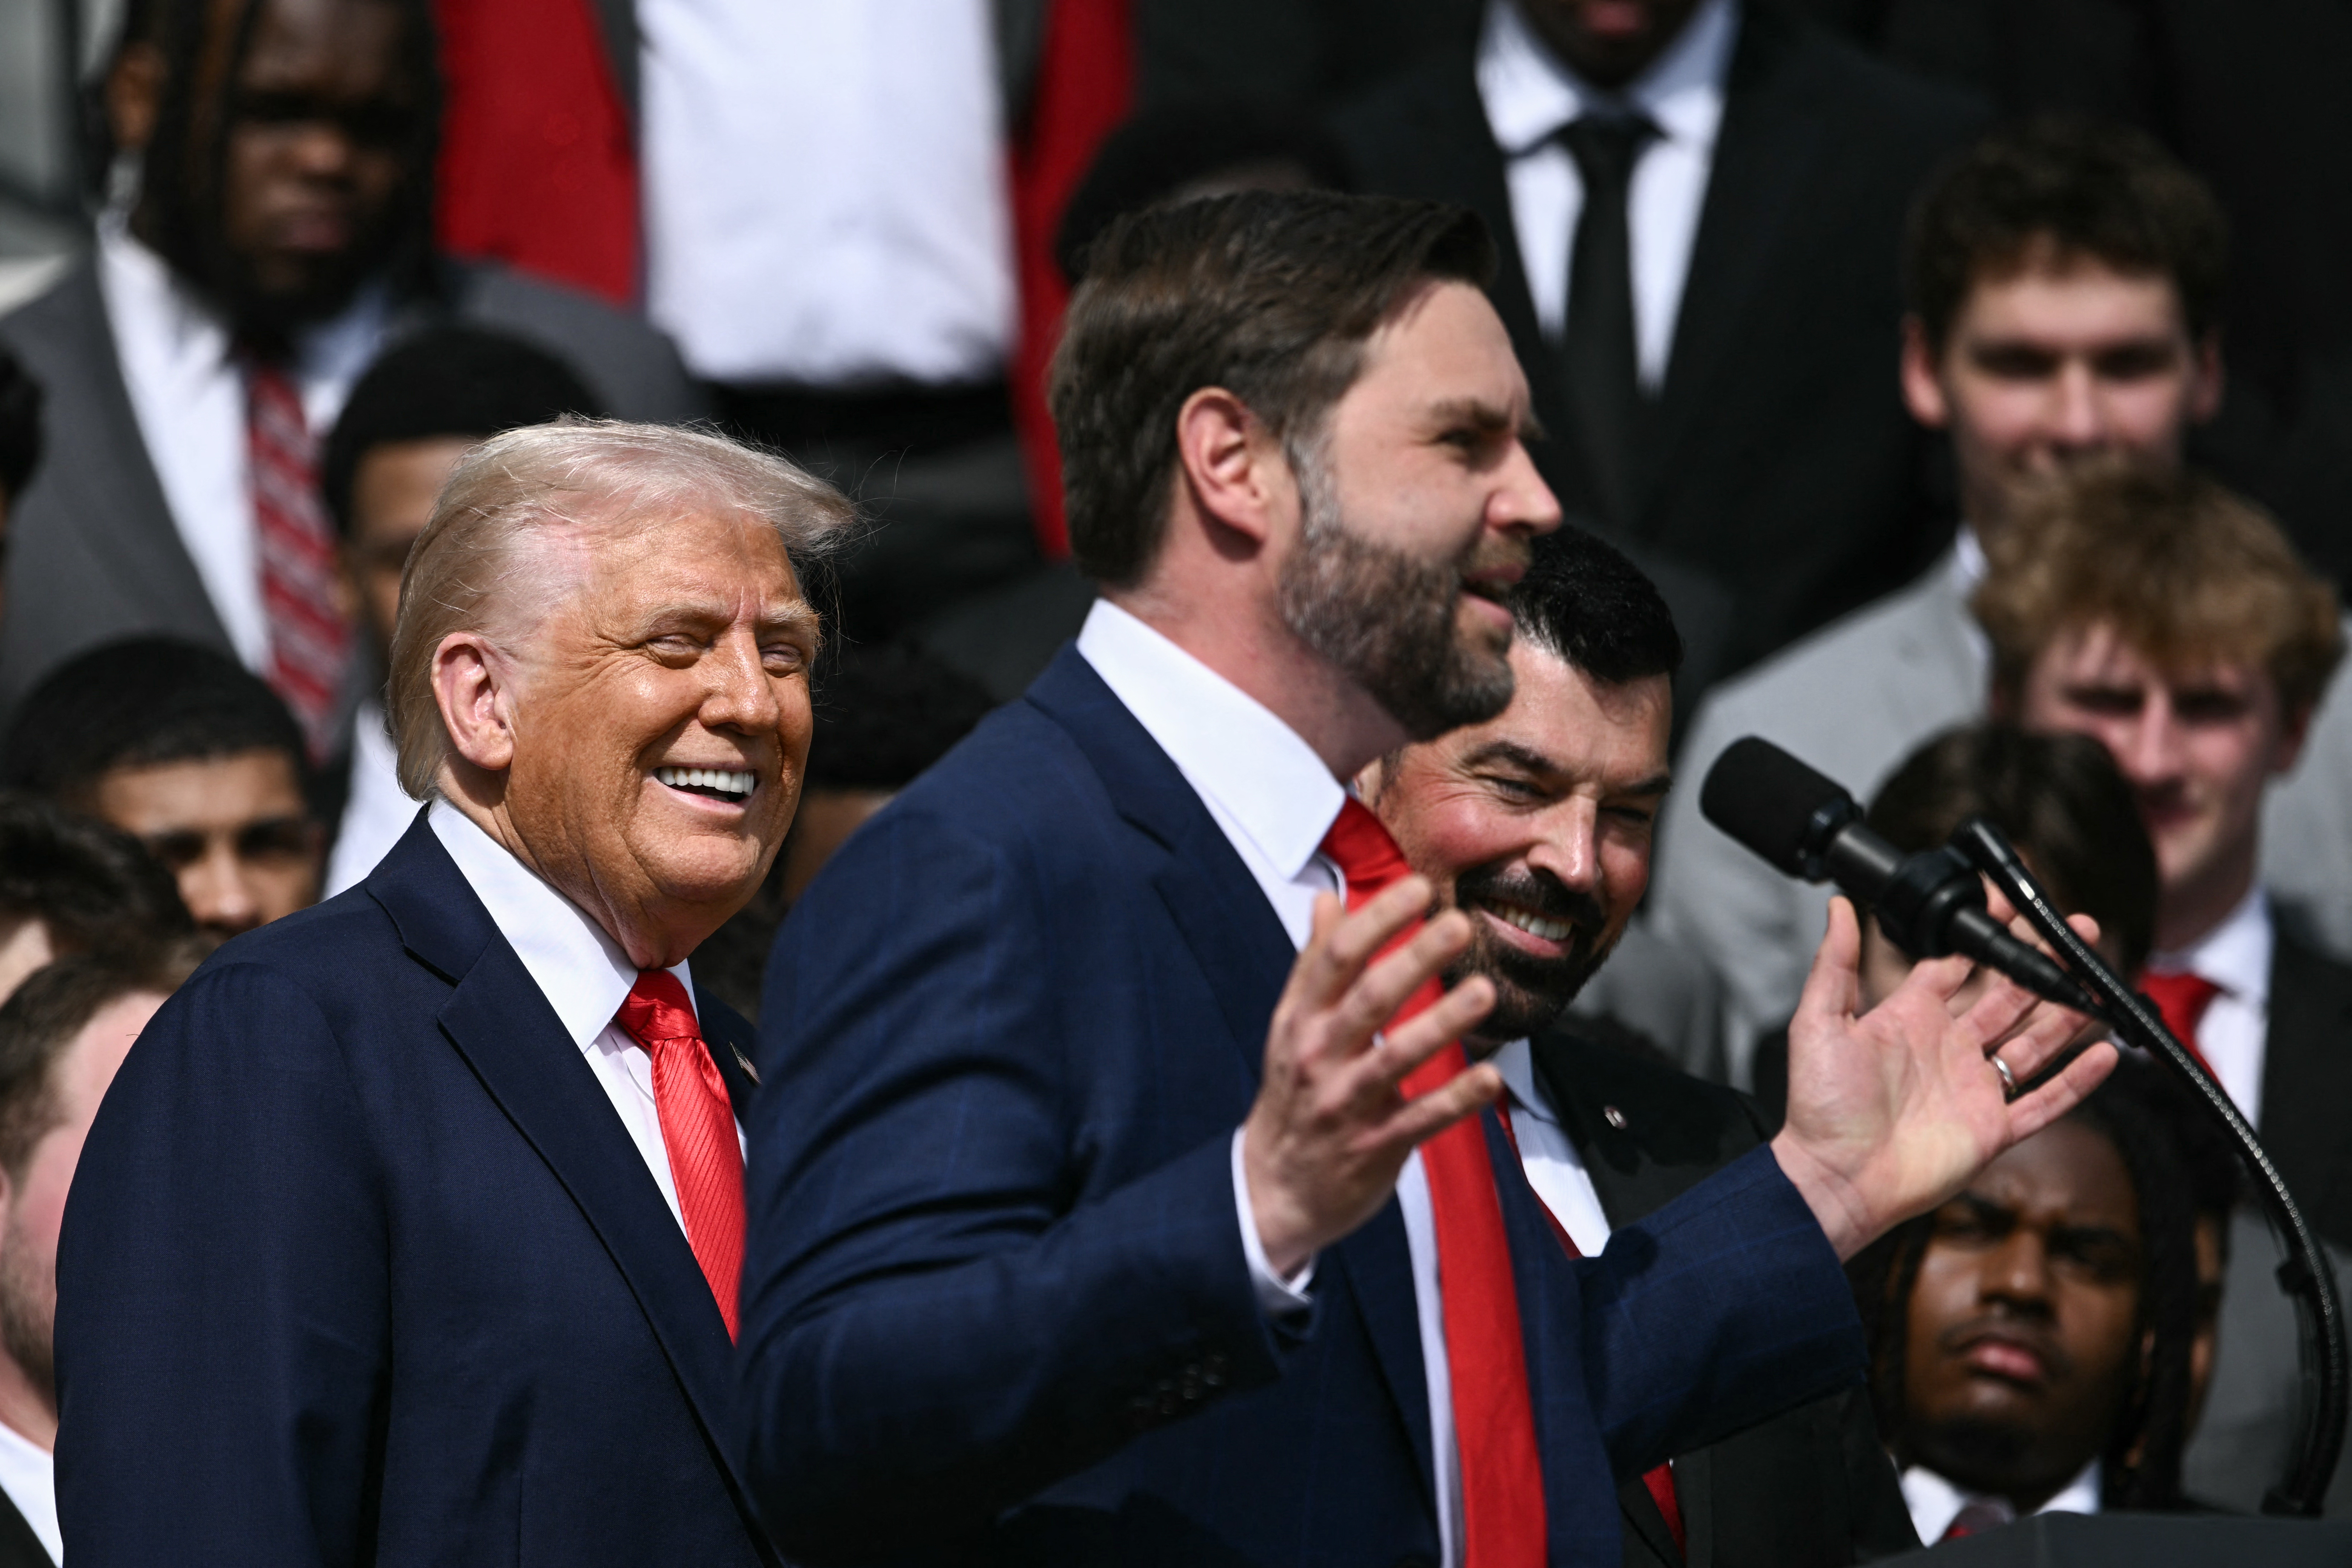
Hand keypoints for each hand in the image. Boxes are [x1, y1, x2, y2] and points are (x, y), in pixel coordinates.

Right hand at [1242, 879, 1501, 1275]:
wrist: (1273, 1189)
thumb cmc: (1293, 1094)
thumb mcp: (1292, 1025)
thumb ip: (1315, 963)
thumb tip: (1326, 899)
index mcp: (1300, 1020)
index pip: (1335, 959)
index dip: (1377, 919)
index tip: (1417, 887)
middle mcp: (1320, 1056)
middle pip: (1368, 999)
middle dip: (1414, 959)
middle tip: (1458, 923)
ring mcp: (1346, 1103)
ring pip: (1397, 1056)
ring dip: (1442, 1022)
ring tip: (1484, 990)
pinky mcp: (1375, 1147)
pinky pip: (1421, 1119)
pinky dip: (1456, 1099)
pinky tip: (1492, 1077)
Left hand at [1770, 896, 2116, 1260]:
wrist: (1835, 1177)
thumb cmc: (1821, 1105)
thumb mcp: (1819, 1022)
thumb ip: (1835, 964)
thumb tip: (1838, 906)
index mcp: (1910, 1017)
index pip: (1957, 965)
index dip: (1984, 936)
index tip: (2010, 904)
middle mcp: (1949, 1048)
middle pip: (2009, 997)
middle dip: (2043, 965)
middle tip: (2075, 934)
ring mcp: (1975, 1088)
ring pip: (2035, 1043)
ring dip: (2069, 1013)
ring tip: (2100, 983)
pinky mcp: (1993, 1128)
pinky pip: (2045, 1101)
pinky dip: (2077, 1081)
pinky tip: (2105, 1054)